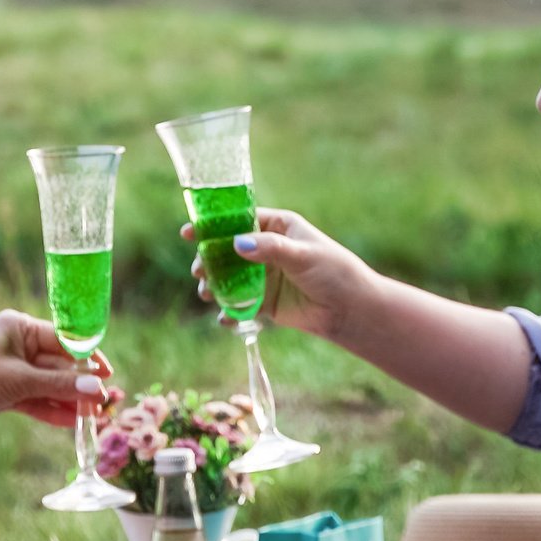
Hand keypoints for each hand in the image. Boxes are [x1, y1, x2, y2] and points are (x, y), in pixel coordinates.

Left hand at [0, 309, 115, 434]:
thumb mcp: (19, 380)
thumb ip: (59, 385)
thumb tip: (95, 389)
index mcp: (19, 328)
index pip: (64, 340)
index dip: (87, 358)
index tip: (107, 374)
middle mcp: (19, 346)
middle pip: (59, 365)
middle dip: (80, 385)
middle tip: (103, 404)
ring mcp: (14, 371)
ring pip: (50, 385)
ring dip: (69, 401)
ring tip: (92, 418)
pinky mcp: (8, 393)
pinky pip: (37, 400)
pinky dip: (52, 410)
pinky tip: (71, 423)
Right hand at [181, 206, 377, 341]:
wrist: (350, 310)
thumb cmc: (334, 272)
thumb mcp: (303, 255)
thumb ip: (270, 249)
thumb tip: (237, 243)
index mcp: (278, 228)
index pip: (239, 222)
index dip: (213, 226)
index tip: (190, 233)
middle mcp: (267, 250)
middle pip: (227, 251)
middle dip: (208, 260)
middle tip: (199, 270)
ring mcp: (264, 276)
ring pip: (229, 278)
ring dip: (214, 286)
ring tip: (207, 294)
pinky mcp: (265, 302)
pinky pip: (240, 305)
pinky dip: (229, 312)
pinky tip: (225, 318)